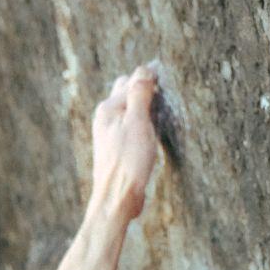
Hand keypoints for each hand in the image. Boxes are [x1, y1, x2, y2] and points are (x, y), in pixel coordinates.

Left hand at [91, 62, 162, 219]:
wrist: (116, 199)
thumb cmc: (128, 162)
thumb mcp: (138, 122)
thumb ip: (139, 94)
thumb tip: (144, 70)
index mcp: (108, 108)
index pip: (129, 80)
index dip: (148, 79)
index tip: (164, 84)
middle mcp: (105, 119)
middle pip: (126, 94)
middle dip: (144, 92)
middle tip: (163, 100)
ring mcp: (109, 136)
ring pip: (128, 113)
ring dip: (144, 111)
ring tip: (159, 117)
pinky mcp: (116, 151)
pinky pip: (130, 130)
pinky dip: (141, 127)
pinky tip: (150, 136)